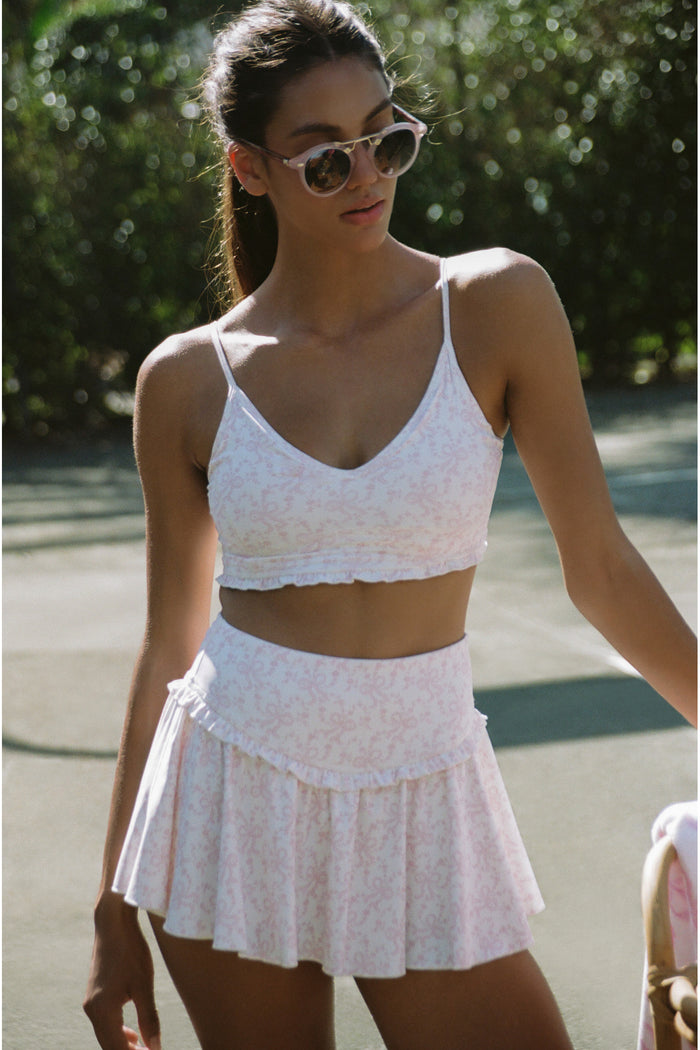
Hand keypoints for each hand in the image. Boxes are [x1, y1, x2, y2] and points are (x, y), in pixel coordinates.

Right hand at [83, 897, 161, 1049]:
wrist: (113, 923)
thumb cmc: (130, 950)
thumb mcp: (144, 985)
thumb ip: (149, 1019)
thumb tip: (155, 1047)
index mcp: (103, 1011)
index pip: (117, 1049)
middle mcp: (91, 1010)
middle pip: (108, 1046)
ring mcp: (90, 1002)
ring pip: (105, 1035)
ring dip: (123, 1045)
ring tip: (144, 1048)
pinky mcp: (93, 995)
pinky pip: (103, 1023)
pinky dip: (117, 1032)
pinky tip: (132, 1032)